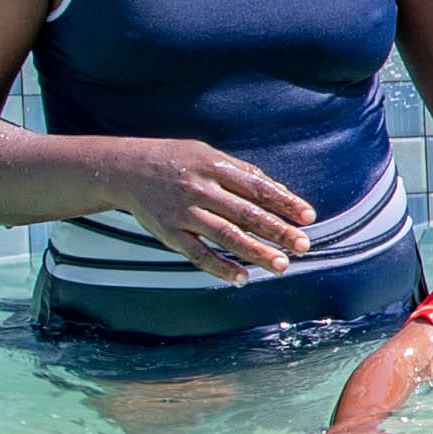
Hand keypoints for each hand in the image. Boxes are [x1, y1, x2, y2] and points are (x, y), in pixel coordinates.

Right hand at [111, 143, 316, 281]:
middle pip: (245, 213)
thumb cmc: (177, 161)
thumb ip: (244, 174)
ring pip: (224, 236)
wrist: (125, 169)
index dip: (284, 202)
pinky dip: (220, 268)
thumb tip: (280, 191)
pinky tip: (242, 278)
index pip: (257, 187)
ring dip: (255, 252)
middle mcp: (199, 190)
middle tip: (302, 245)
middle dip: (277, 231)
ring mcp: (183, 213)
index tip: (307, 216)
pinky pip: (197, 254)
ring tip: (280, 265)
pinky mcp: (168, 233)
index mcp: (214, 166)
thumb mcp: (209, 155)